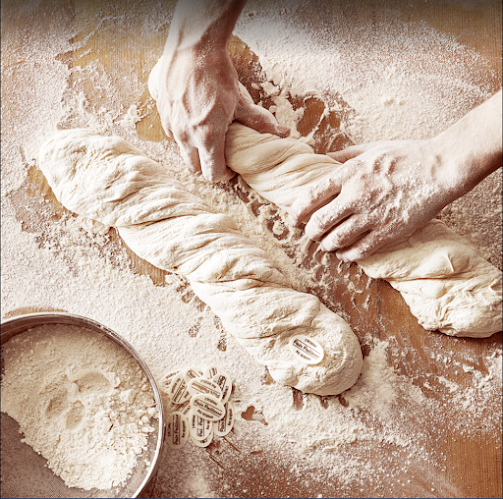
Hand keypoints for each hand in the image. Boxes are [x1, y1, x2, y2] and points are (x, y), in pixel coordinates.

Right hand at [152, 47, 288, 181]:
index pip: (212, 174)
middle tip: (219, 155)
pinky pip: (172, 134)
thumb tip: (283, 134)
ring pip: (182, 152)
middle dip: (208, 166)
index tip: (229, 168)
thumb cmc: (218, 74)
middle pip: (195, 168)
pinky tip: (194, 121)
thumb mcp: (242, 102)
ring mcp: (171, 125)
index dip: (223, 175)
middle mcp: (185, 135)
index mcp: (207, 136)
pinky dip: (184, 135)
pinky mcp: (162, 114)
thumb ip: (260, 122)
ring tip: (207, 136)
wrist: (193, 48)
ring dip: (195, 151)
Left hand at [287, 140, 451, 260]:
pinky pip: (360, 251)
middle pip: (320, 222)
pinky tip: (345, 253)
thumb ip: (342, 156)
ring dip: (327, 245)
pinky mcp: (389, 231)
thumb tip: (320, 160)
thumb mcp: (370, 148)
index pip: (311, 196)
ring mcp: (373, 215)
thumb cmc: (405, 155)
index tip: (293, 219)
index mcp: (350, 173)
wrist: (440, 168)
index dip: (296, 211)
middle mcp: (357, 196)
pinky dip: (347, 255)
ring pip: (337, 240)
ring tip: (327, 244)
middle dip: (310, 232)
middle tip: (310, 233)